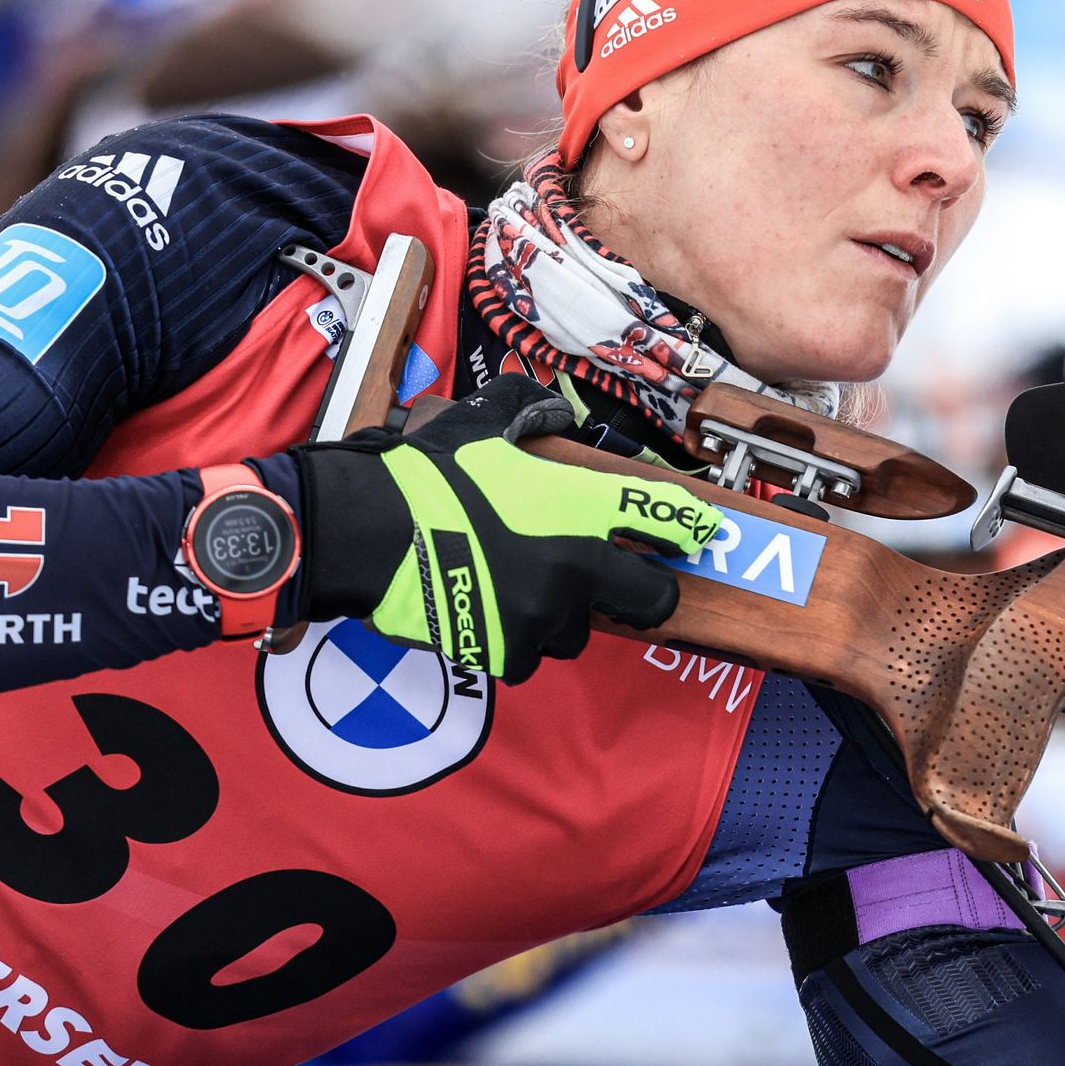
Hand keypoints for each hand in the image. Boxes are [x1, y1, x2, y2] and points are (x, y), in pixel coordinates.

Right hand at [296, 375, 721, 681]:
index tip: (698, 536)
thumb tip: (554, 412)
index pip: (665, 519)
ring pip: (580, 628)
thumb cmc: (424, 476)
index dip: (689, 529)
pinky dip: (519, 641)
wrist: (366, 534)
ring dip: (565, 614)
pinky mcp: (509, 651)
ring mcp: (544, 614)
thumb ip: (527, 409)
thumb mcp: (481, 424)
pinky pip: (533, 656)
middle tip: (619, 582)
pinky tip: (492, 612)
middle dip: (642, 592)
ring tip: (527, 589)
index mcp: (580, 506)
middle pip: (652, 599)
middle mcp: (576, 565)